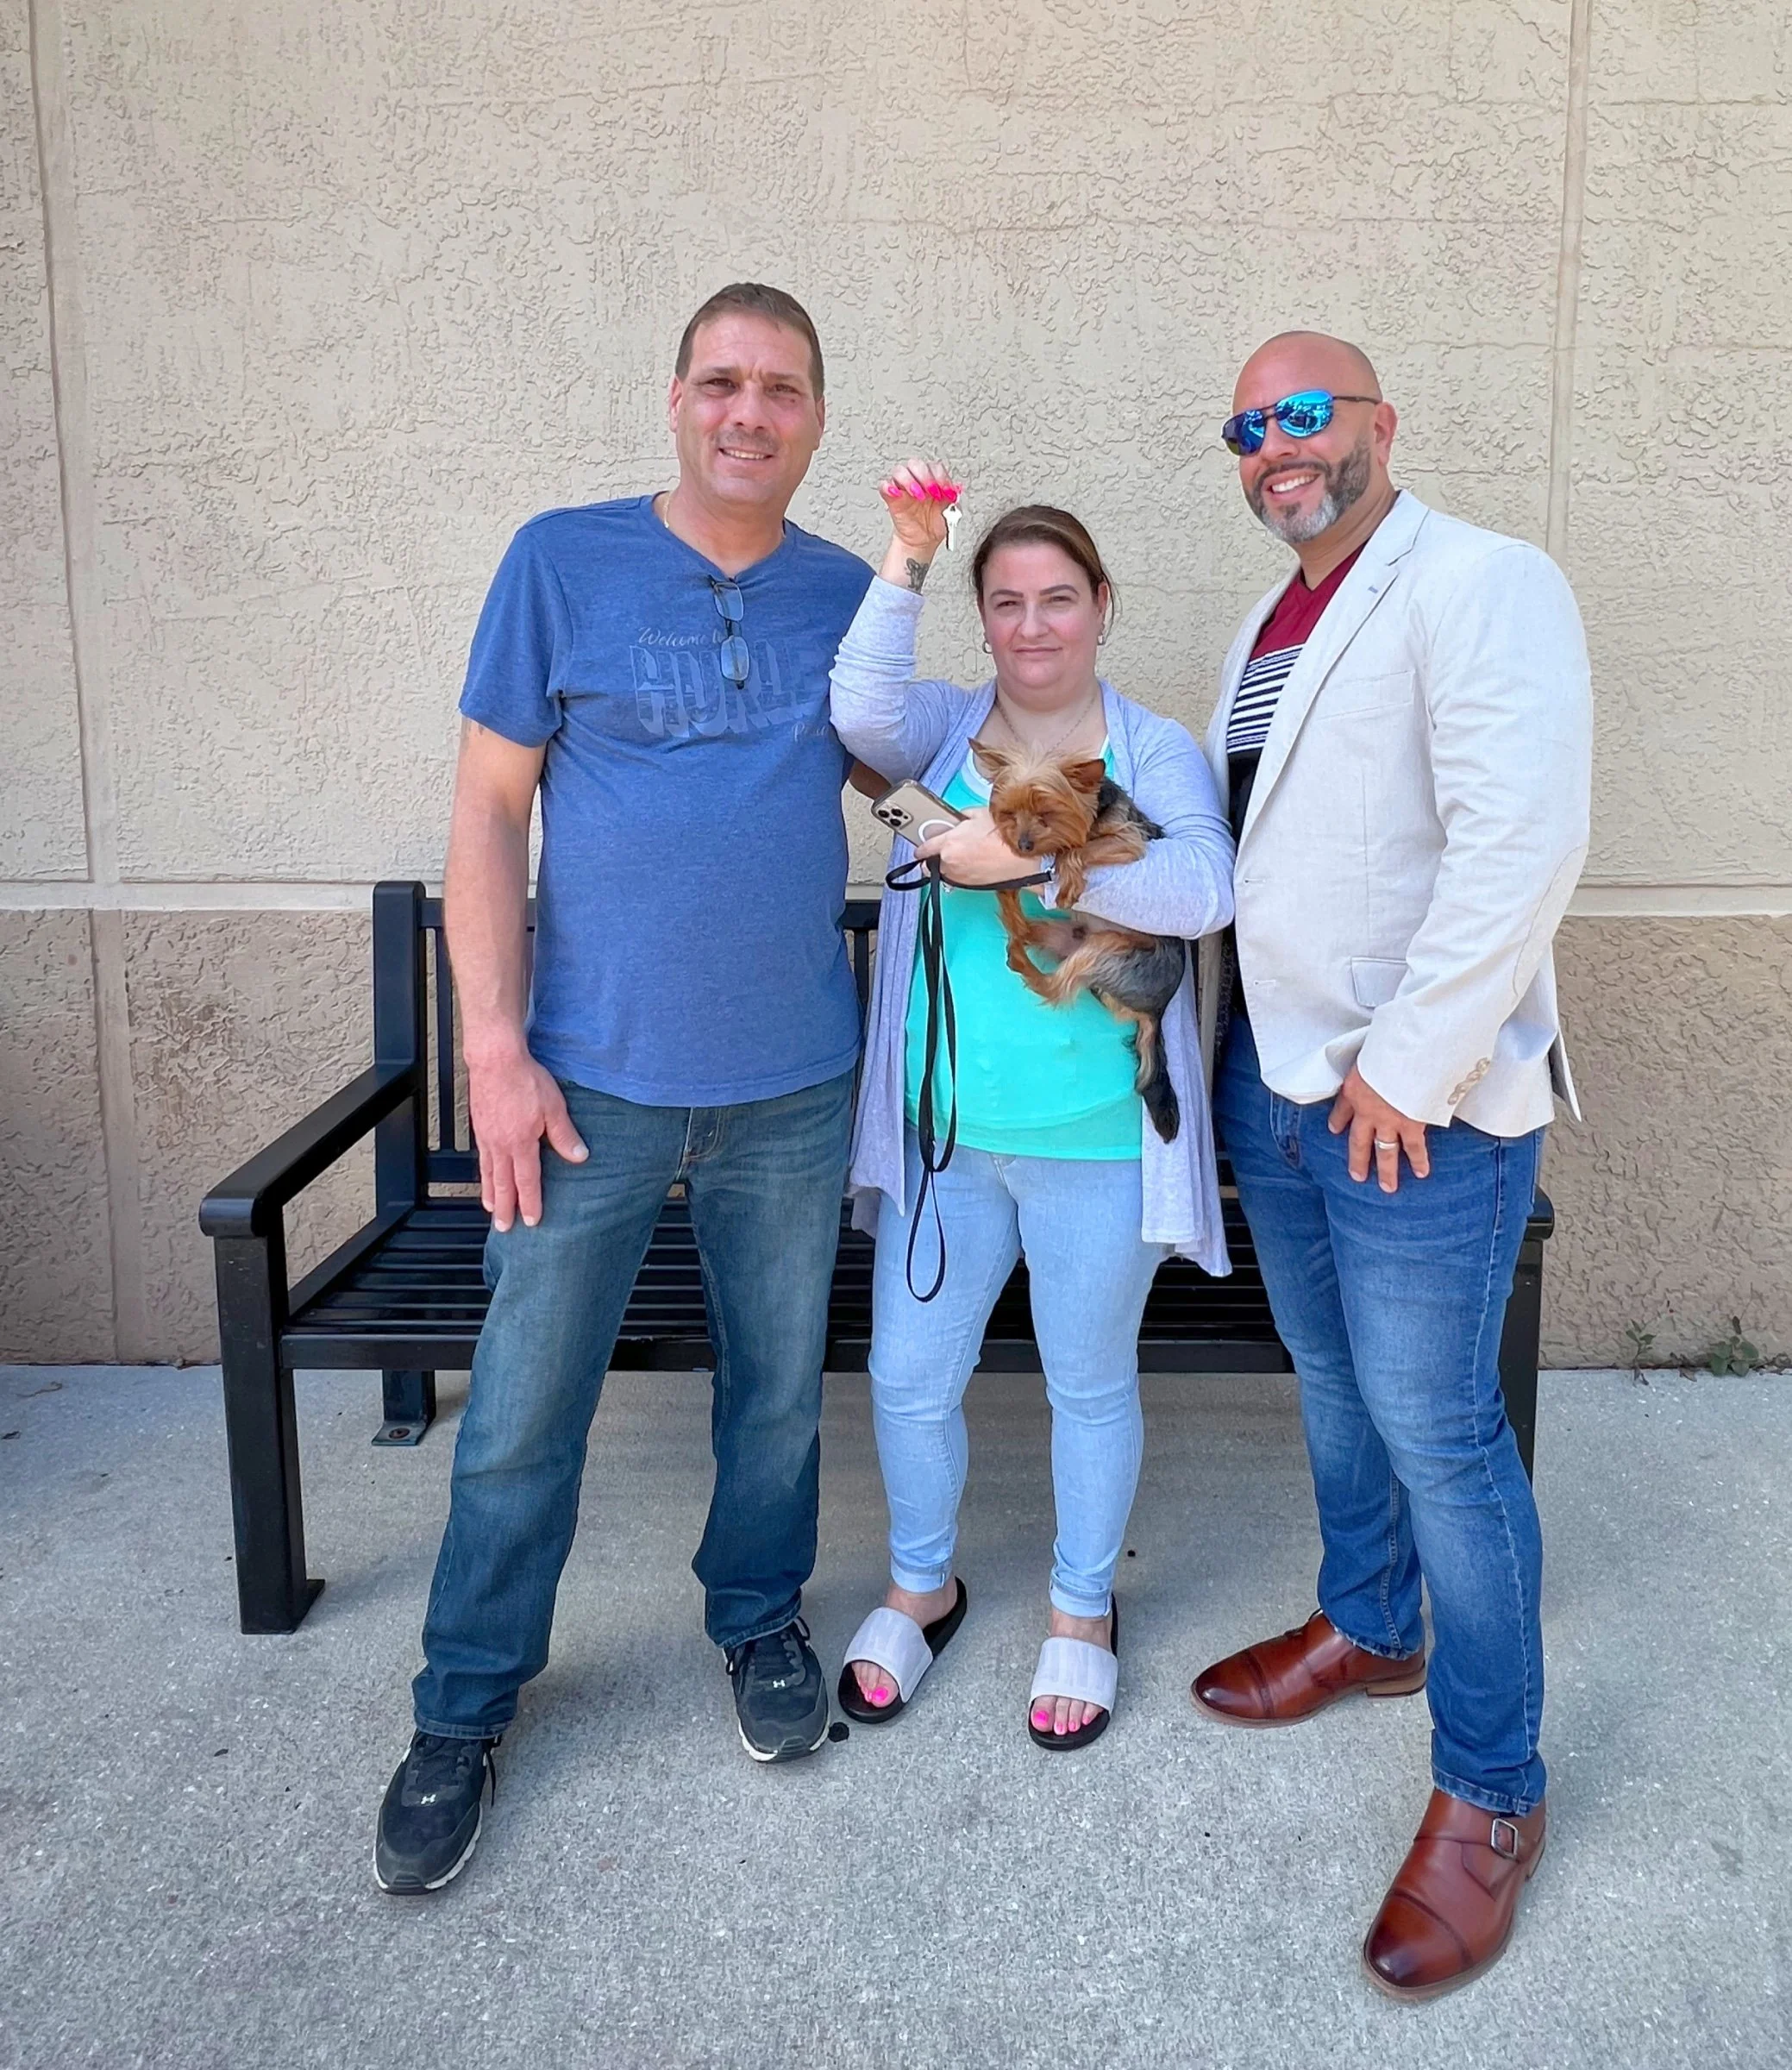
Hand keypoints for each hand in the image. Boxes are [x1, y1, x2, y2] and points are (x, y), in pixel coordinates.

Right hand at [468, 1049, 588, 1231]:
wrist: (495, 1059)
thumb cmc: (525, 1079)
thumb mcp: (554, 1107)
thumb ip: (564, 1136)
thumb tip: (579, 1157)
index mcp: (520, 1143)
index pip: (526, 1181)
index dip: (530, 1203)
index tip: (532, 1220)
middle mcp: (500, 1145)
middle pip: (502, 1184)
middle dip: (504, 1208)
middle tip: (504, 1228)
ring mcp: (487, 1136)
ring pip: (488, 1173)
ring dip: (490, 1194)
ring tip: (490, 1209)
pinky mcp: (479, 1126)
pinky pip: (482, 1157)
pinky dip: (483, 1173)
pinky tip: (486, 1175)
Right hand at [877, 456, 959, 586]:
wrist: (923, 541)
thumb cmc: (935, 523)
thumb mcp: (951, 512)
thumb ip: (954, 500)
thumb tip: (956, 489)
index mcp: (933, 480)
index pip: (935, 467)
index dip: (941, 477)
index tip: (946, 492)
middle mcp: (917, 480)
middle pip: (916, 464)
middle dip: (925, 476)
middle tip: (932, 492)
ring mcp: (903, 488)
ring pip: (899, 471)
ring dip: (909, 480)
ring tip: (917, 495)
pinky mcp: (891, 498)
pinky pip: (884, 486)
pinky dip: (888, 487)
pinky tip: (897, 494)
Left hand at [914, 806, 1033, 885]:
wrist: (1025, 856)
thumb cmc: (1005, 835)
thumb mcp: (980, 813)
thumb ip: (962, 816)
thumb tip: (958, 818)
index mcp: (948, 843)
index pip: (923, 849)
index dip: (921, 848)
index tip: (922, 847)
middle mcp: (950, 863)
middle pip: (929, 865)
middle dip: (934, 858)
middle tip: (945, 849)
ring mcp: (960, 877)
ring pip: (944, 873)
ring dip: (949, 865)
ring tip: (965, 854)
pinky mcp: (971, 886)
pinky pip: (958, 879)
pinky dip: (962, 872)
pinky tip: (975, 862)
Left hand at [1328, 1063, 1429, 1193]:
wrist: (1407, 1057)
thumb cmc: (1389, 1046)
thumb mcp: (1368, 1052)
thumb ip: (1370, 1061)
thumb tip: (1376, 1054)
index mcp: (1354, 1090)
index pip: (1342, 1109)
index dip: (1338, 1119)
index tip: (1334, 1129)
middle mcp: (1367, 1112)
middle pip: (1358, 1142)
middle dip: (1357, 1160)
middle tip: (1357, 1177)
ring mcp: (1388, 1122)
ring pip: (1385, 1152)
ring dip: (1387, 1171)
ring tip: (1388, 1187)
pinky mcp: (1410, 1125)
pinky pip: (1414, 1148)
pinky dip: (1419, 1161)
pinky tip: (1421, 1173)